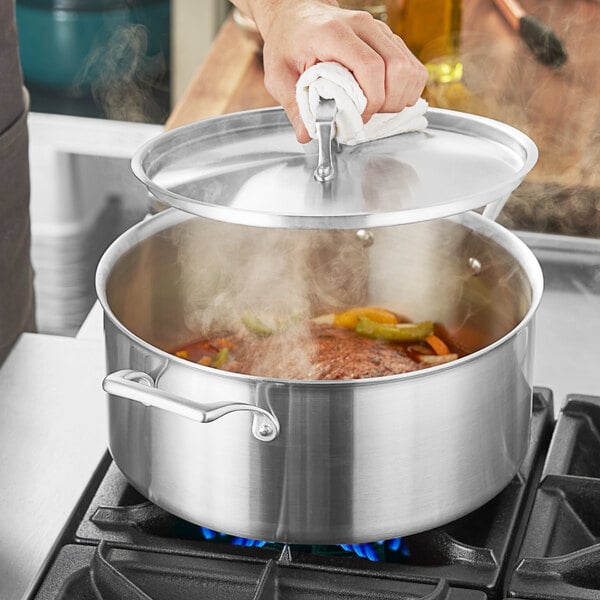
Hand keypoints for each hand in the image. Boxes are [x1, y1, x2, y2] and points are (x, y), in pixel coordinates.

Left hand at [234, 0, 427, 141]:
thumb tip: (307, 135)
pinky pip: (412, 67)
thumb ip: (293, 106)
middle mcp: (363, 27)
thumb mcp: (278, 75)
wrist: (296, 15)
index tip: (357, 117)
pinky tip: (387, 99)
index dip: (371, 99)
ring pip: (410, 68)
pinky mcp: (388, 38)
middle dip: (387, 102)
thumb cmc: (287, 43)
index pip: (370, 67)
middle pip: (397, 68)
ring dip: (400, 97)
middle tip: (367, 116)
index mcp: (334, 34)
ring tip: (378, 109)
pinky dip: (406, 89)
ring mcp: (379, 30)